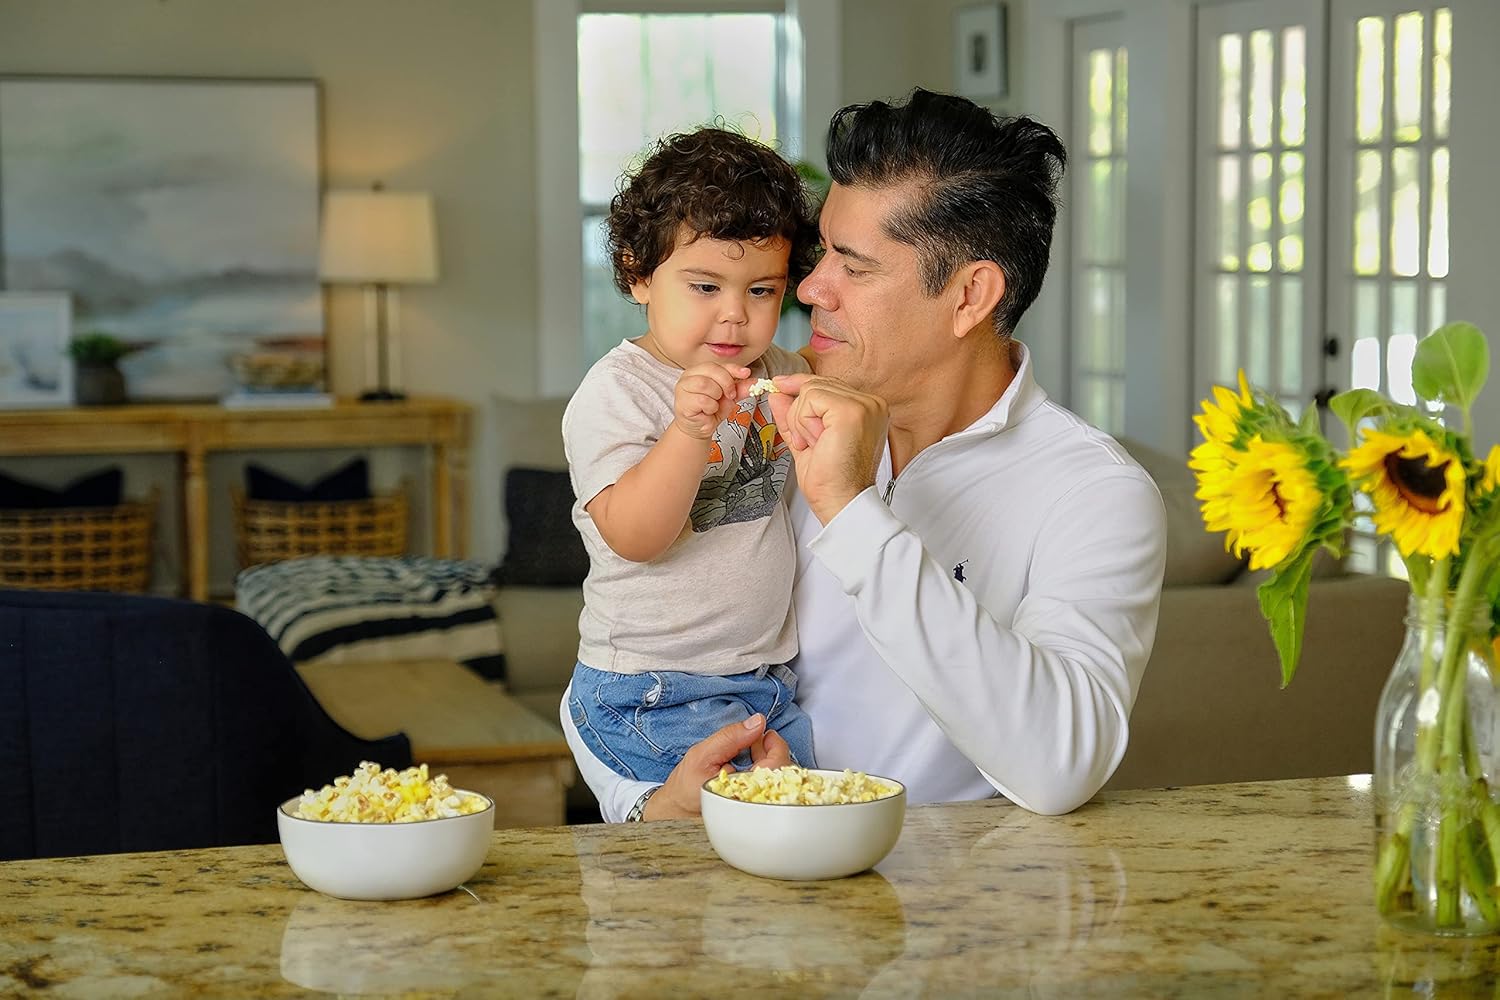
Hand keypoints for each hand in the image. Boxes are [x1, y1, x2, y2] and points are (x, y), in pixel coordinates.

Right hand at [643, 714, 792, 819]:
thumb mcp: (702, 754)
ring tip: (753, 746)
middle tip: (759, 738)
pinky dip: (765, 769)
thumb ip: (730, 737)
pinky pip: (770, 786)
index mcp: (745, 794)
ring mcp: (756, 805)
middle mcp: (755, 803)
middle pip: (784, 774)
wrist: (676, 809)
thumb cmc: (686, 786)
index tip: (767, 734)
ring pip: (779, 780)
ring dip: (769, 759)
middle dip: (774, 751)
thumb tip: (757, 722)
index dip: (777, 747)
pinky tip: (753, 760)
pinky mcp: (754, 805)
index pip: (779, 768)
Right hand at [673, 363, 749, 439]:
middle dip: (726, 383)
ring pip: (706, 384)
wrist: (700, 427)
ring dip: (716, 397)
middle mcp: (689, 376)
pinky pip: (702, 400)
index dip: (733, 368)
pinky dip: (710, 407)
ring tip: (715, 404)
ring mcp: (683, 388)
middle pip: (712, 370)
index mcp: (700, 370)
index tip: (746, 373)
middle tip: (730, 395)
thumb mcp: (730, 397)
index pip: (718, 364)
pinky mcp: (683, 402)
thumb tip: (755, 382)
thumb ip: (741, 388)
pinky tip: (707, 411)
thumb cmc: (711, 409)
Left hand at [768, 373, 888, 523]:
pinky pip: (810, 398)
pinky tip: (817, 442)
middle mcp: (871, 404)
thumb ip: (793, 415)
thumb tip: (777, 393)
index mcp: (866, 410)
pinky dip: (803, 422)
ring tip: (817, 445)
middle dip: (800, 415)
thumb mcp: (805, 439)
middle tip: (810, 443)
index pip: (827, 385)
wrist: (841, 503)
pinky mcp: (851, 411)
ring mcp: (864, 405)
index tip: (779, 387)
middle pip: (816, 384)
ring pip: (811, 390)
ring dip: (802, 422)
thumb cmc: (830, 481)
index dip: (800, 388)